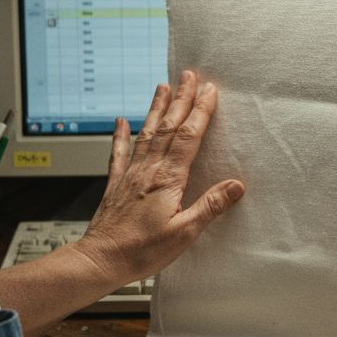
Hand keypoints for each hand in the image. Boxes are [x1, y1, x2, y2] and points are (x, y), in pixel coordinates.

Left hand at [75, 70, 244, 286]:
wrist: (101, 260)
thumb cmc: (141, 251)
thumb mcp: (185, 233)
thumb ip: (210, 206)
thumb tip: (235, 185)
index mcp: (167, 180)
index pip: (188, 138)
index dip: (200, 112)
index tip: (210, 91)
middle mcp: (148, 170)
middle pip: (169, 127)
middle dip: (181, 99)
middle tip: (189, 76)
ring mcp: (130, 175)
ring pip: (147, 133)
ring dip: (157, 108)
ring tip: (163, 86)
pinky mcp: (116, 185)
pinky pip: (119, 153)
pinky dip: (120, 134)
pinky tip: (121, 121)